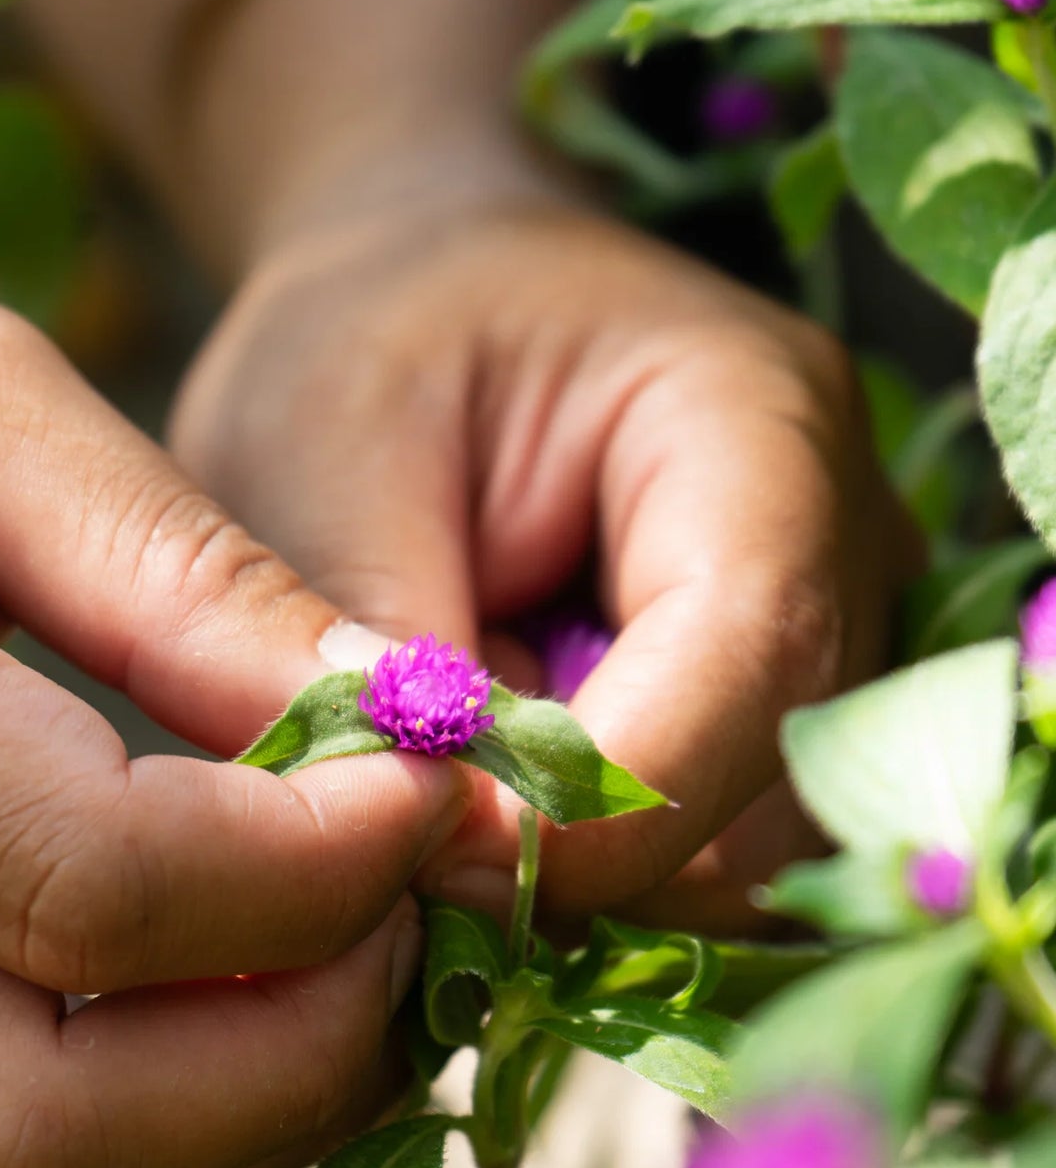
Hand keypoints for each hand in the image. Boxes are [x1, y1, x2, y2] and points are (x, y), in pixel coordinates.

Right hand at [0, 270, 467, 1167]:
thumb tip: (396, 729)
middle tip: (415, 907)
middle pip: (49, 1128)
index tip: (434, 781)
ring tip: (353, 938)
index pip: (89, 884)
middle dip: (299, 1047)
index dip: (317, 861)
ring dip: (246, 1094)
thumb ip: (172, 574)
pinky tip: (242, 971)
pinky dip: (165, 1090)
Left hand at [170, 183, 915, 932]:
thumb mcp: (326, 453)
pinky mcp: (767, 712)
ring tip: (438, 796)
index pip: (750, 651)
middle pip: (771, 781)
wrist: (426, 300)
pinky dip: (589, 861)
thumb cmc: (370, 336)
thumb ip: (380, 649)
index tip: (439, 856)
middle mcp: (841, 542)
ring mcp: (826, 636)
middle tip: (408, 851)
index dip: (606, 792)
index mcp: (758, 421)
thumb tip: (417, 841)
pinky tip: (489, 798)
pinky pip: (706, 847)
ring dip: (584, 867)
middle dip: (589, 853)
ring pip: (744, 846)